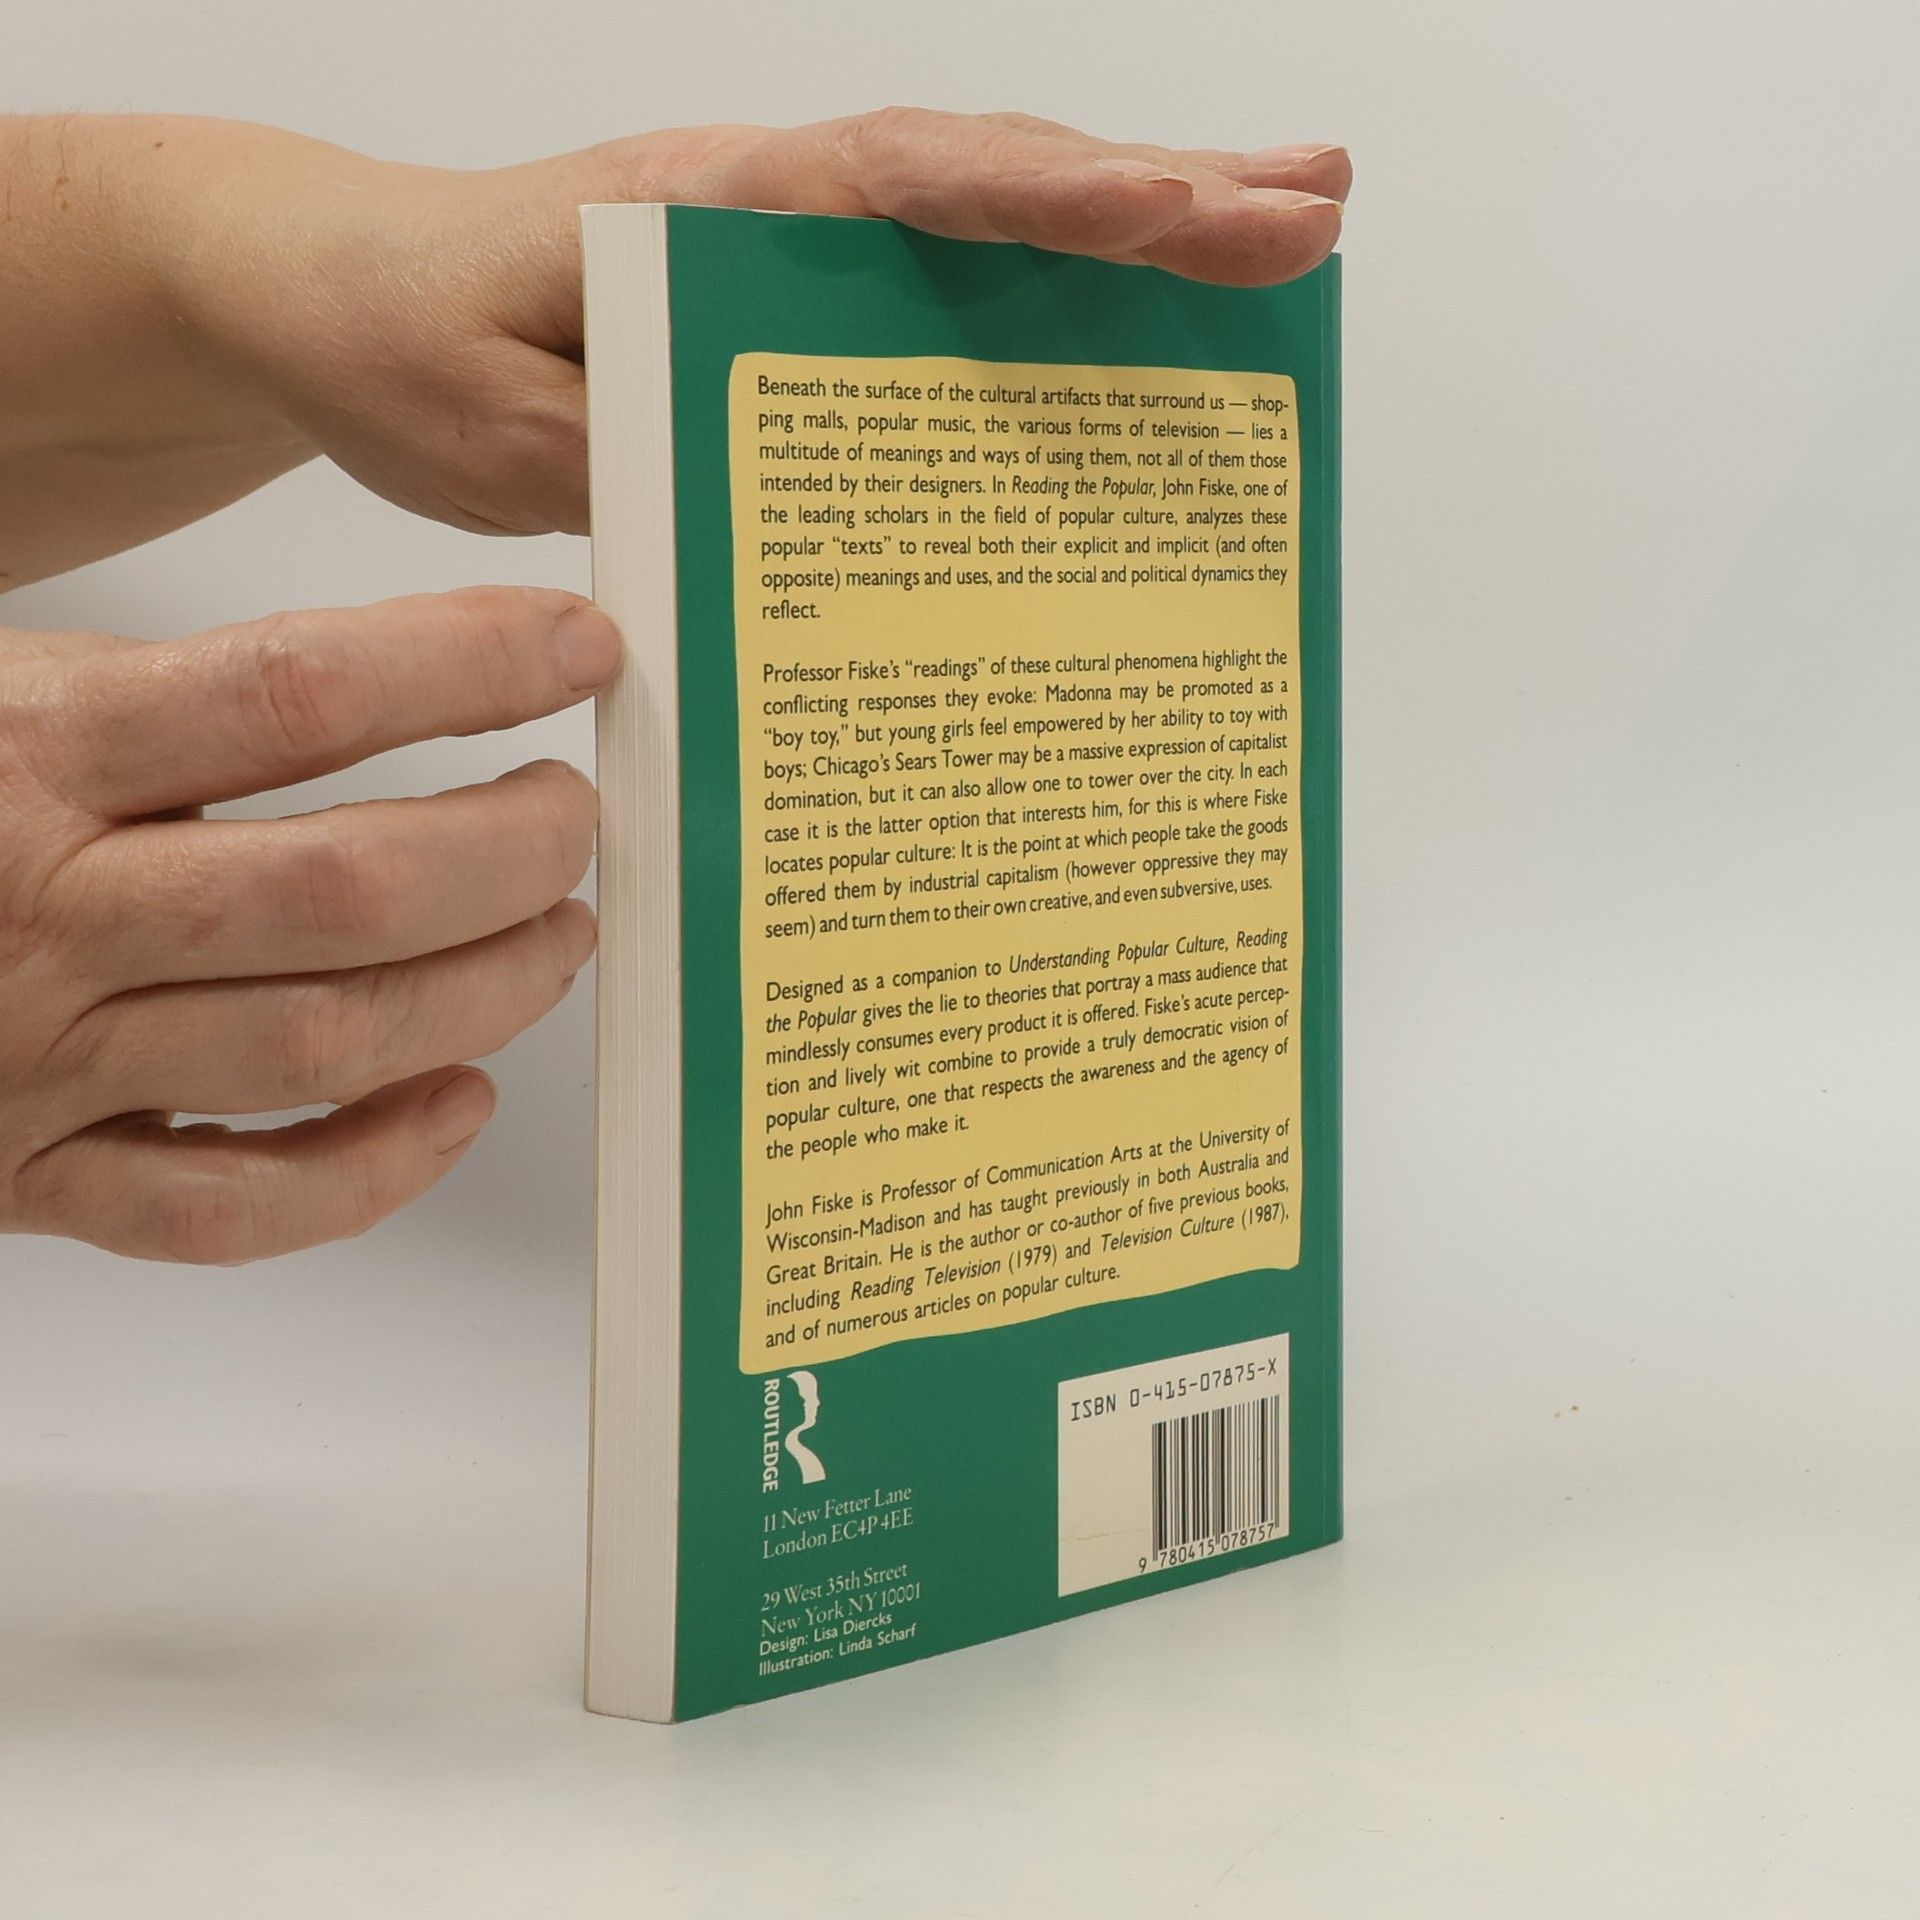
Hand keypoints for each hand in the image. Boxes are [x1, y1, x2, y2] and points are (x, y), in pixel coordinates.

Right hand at [0, 587, 618, 1261]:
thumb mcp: (3, 695)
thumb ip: (176, 691)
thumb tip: (421, 670)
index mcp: (32, 754)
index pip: (299, 692)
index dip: (469, 665)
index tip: (575, 651)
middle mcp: (47, 911)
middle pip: (346, 889)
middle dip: (510, 853)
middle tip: (574, 822)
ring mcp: (43, 1062)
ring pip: (324, 1043)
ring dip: (485, 992)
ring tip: (557, 938)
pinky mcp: (36, 1181)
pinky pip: (232, 1207)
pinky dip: (371, 1170)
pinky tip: (456, 1104)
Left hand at [161, 109, 1348, 539]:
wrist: (332, 296)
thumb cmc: (399, 339)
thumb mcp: (488, 422)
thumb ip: (626, 452)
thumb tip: (768, 515)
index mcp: (716, 213)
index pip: (920, 191)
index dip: (1066, 207)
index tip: (1205, 219)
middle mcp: (776, 207)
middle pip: (996, 182)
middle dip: (1162, 194)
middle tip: (1315, 210)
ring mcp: (791, 246)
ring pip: (987, 222)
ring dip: (1136, 223)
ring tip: (1283, 235)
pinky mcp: (789, 303)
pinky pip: (941, 284)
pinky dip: (1048, 284)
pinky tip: (1129, 316)